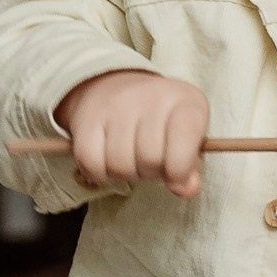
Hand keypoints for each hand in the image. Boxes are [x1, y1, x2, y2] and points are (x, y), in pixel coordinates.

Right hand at [58, 69, 209, 198]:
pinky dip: (99, 173)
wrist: (116, 86)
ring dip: (125, 174)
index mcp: (185, 101)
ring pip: (120, 166)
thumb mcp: (187, 138)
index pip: (185, 138)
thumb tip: (186, 189)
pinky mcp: (87, 118)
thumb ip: (189, 167)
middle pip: (151, 159)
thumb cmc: (161, 122)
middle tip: (149, 161)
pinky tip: (107, 160)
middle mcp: (150, 96)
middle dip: (151, 173)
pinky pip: (92, 164)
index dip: (180, 168)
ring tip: (130, 158)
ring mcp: (116, 105)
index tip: (176, 174)